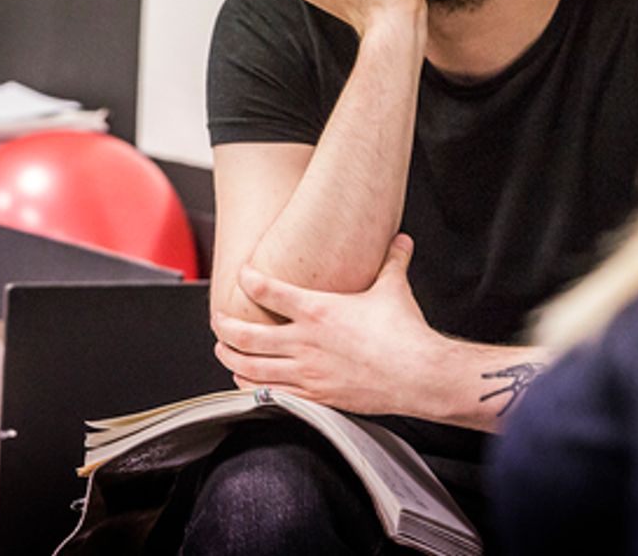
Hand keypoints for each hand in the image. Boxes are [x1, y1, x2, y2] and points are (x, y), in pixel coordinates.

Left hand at [212, 234, 447, 416]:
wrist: (418, 374)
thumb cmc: (404, 333)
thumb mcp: (393, 288)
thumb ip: (391, 262)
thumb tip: (400, 240)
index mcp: (318, 310)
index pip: (269, 291)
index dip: (249, 280)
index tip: (242, 275)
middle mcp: (305, 341)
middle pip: (248, 335)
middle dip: (226, 327)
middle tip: (218, 321)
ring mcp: (308, 371)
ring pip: (254, 367)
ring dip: (232, 358)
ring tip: (223, 351)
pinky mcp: (317, 396)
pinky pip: (274, 394)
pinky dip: (253, 387)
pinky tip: (246, 383)